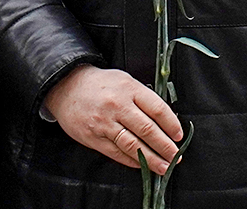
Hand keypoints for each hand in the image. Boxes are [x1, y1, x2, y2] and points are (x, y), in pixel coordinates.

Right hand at [45, 64, 181, 174]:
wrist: (67, 87)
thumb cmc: (101, 84)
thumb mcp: (125, 81)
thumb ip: (143, 98)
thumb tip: (165, 120)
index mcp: (129, 89)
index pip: (157, 109)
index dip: (171, 124)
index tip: (178, 135)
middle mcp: (117, 106)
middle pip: (147, 129)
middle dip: (165, 146)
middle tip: (175, 156)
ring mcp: (105, 123)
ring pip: (133, 145)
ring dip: (151, 159)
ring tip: (163, 166)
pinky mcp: (94, 137)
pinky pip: (116, 153)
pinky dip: (132, 161)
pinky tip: (142, 165)